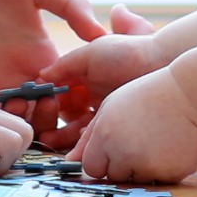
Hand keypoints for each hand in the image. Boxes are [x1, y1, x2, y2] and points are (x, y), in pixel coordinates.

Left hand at [0, 0, 103, 139]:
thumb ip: (71, 5)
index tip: (78, 99)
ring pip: (5, 121)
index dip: (75, 104)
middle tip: (45, 108)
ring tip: (16, 102)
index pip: (65, 93)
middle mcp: (15, 73)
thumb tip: (102, 34)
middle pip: (37, 116)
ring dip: (14, 121)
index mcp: (39, 53)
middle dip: (46, 121)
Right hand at [47, 4, 164, 147]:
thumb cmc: (128, 51)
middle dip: (52, 125)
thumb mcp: (92, 52)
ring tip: (52, 143)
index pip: (60, 94)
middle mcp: (93, 95)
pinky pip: (97, 138)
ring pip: (78, 129)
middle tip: (42, 131)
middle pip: (66, 115)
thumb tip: (41, 76)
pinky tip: (79, 145)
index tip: (35, 109)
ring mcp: (105, 111)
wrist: (161, 62)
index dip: (47, 102)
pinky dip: (85, 143)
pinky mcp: (117, 125)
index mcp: (85, 76)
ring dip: (63, 137)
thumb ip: (65, 64)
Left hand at [70, 64, 196, 183]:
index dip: (101, 158)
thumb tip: (69, 162)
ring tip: (155, 140)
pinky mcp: (171, 174)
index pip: (91, 168)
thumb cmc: (145, 97)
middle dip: (122, 164)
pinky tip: (169, 146)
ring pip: (137, 180)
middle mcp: (125, 154)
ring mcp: (149, 166)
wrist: (189, 95)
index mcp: (105, 137)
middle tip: (138, 139)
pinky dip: (163, 168)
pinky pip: (160, 180)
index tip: (113, 145)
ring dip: (142, 167)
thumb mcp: (110, 108)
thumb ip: (88, 137)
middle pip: (113, 177)